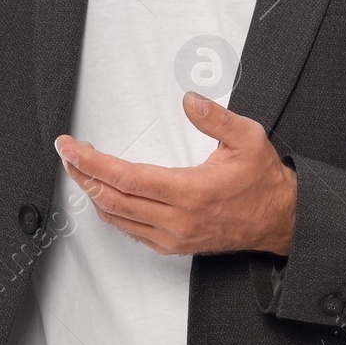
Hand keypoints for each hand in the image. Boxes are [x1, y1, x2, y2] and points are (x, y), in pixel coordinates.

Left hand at [55, 91, 296, 255]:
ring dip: (92, 193)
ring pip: (116, 218)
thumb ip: (216, 118)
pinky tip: (104, 193)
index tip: (70, 147)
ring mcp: (172, 237)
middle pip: (111, 199)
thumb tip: (189, 99)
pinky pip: (130, 230)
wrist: (280, 221)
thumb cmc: (262, 181)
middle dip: (82, 175)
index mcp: (189, 192)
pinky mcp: (173, 246)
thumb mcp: (248, 139)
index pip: (125, 178)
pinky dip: (110, 210)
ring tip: (79, 169)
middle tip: (65, 154)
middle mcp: (176, 220)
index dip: (91, 162)